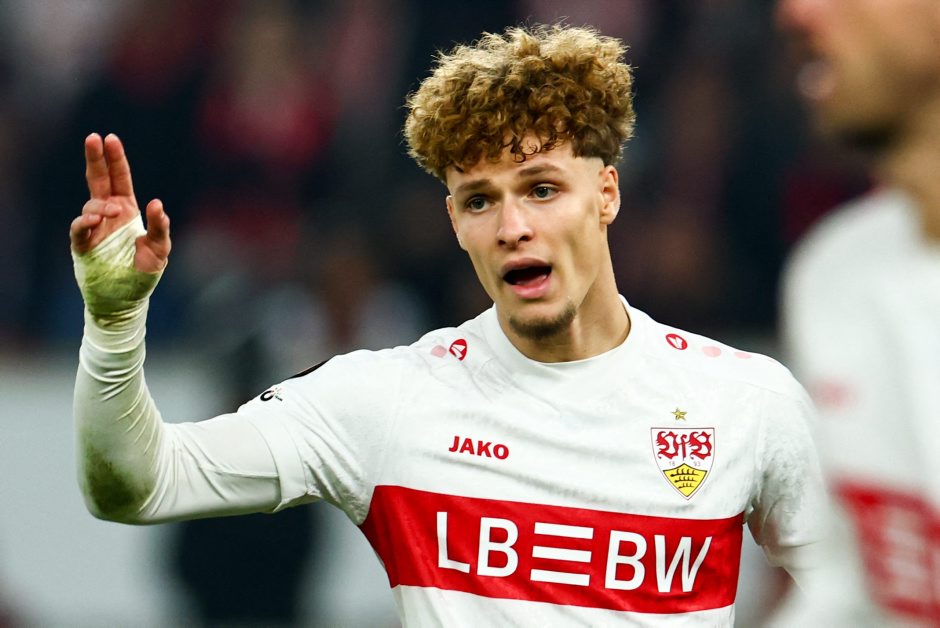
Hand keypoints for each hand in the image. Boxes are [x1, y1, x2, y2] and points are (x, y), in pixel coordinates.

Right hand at [69, 133, 170, 272]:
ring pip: (91, 205)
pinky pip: (79, 229)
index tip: (110, 138)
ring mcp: (94, 228)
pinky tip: (94, 220)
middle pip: (99, 180)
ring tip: (111, 212)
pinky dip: (84, 222)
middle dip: (96, 159)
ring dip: (100, 205)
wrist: (126, 298)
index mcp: (126, 209)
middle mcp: (108, 214)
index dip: (115, 159)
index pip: (119, 178)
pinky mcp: (83, 245)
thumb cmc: (144, 270)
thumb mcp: (160, 248)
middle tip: (93, 138)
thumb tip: (157, 203)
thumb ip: (160, 227)